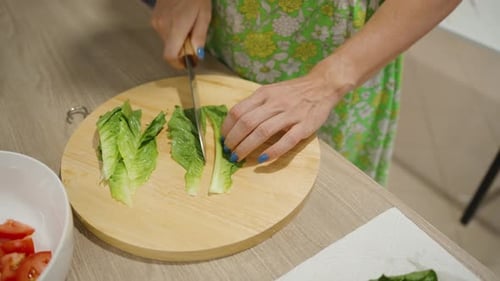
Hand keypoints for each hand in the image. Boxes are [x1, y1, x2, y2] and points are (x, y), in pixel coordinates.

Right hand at [151, 0, 210, 68]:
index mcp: (176, 28)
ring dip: (178, 40)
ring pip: (167, 41)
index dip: (178, 64)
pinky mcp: (154, 17)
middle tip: (194, 41)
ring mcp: (156, 21)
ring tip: (188, 26)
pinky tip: (181, 21)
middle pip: (170, 49)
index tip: (188, 63)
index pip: (169, 56)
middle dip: (182, 50)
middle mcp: (162, 27)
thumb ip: (200, 37)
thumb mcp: (204, 16)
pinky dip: (173, 32)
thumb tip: (197, 55)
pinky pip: (164, 32)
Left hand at [221, 63, 352, 163]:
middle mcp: (275, 103)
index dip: (227, 127)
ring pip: (262, 132)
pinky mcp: (304, 125)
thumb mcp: (271, 91)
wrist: (322, 85)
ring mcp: (290, 114)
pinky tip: (262, 158)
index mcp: (264, 94)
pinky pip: (287, 140)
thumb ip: (255, 104)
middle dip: (234, 140)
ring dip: (247, 147)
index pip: (238, 111)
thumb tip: (235, 121)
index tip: (223, 138)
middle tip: (228, 151)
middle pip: (247, 123)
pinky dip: (273, 151)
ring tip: (239, 156)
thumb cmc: (293, 92)